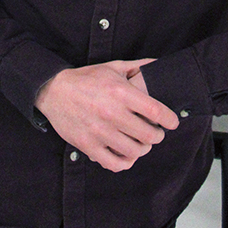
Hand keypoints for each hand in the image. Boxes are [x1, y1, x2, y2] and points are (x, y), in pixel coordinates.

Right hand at [35, 59, 178, 171]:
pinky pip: (114, 163)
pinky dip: (126, 161)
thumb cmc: (86, 78)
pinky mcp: (88, 146)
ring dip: (143, 148)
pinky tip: (127, 155)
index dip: (169, 119)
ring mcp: (100, 132)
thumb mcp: (112, 66)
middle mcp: (112, 113)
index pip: (155, 110)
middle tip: (157, 132)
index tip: (173, 122)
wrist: (54, 91)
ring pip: (134, 151)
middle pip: (149, 135)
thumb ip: (137, 66)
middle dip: (158, 135)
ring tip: (142, 143)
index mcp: (120, 92)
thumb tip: (158, 64)